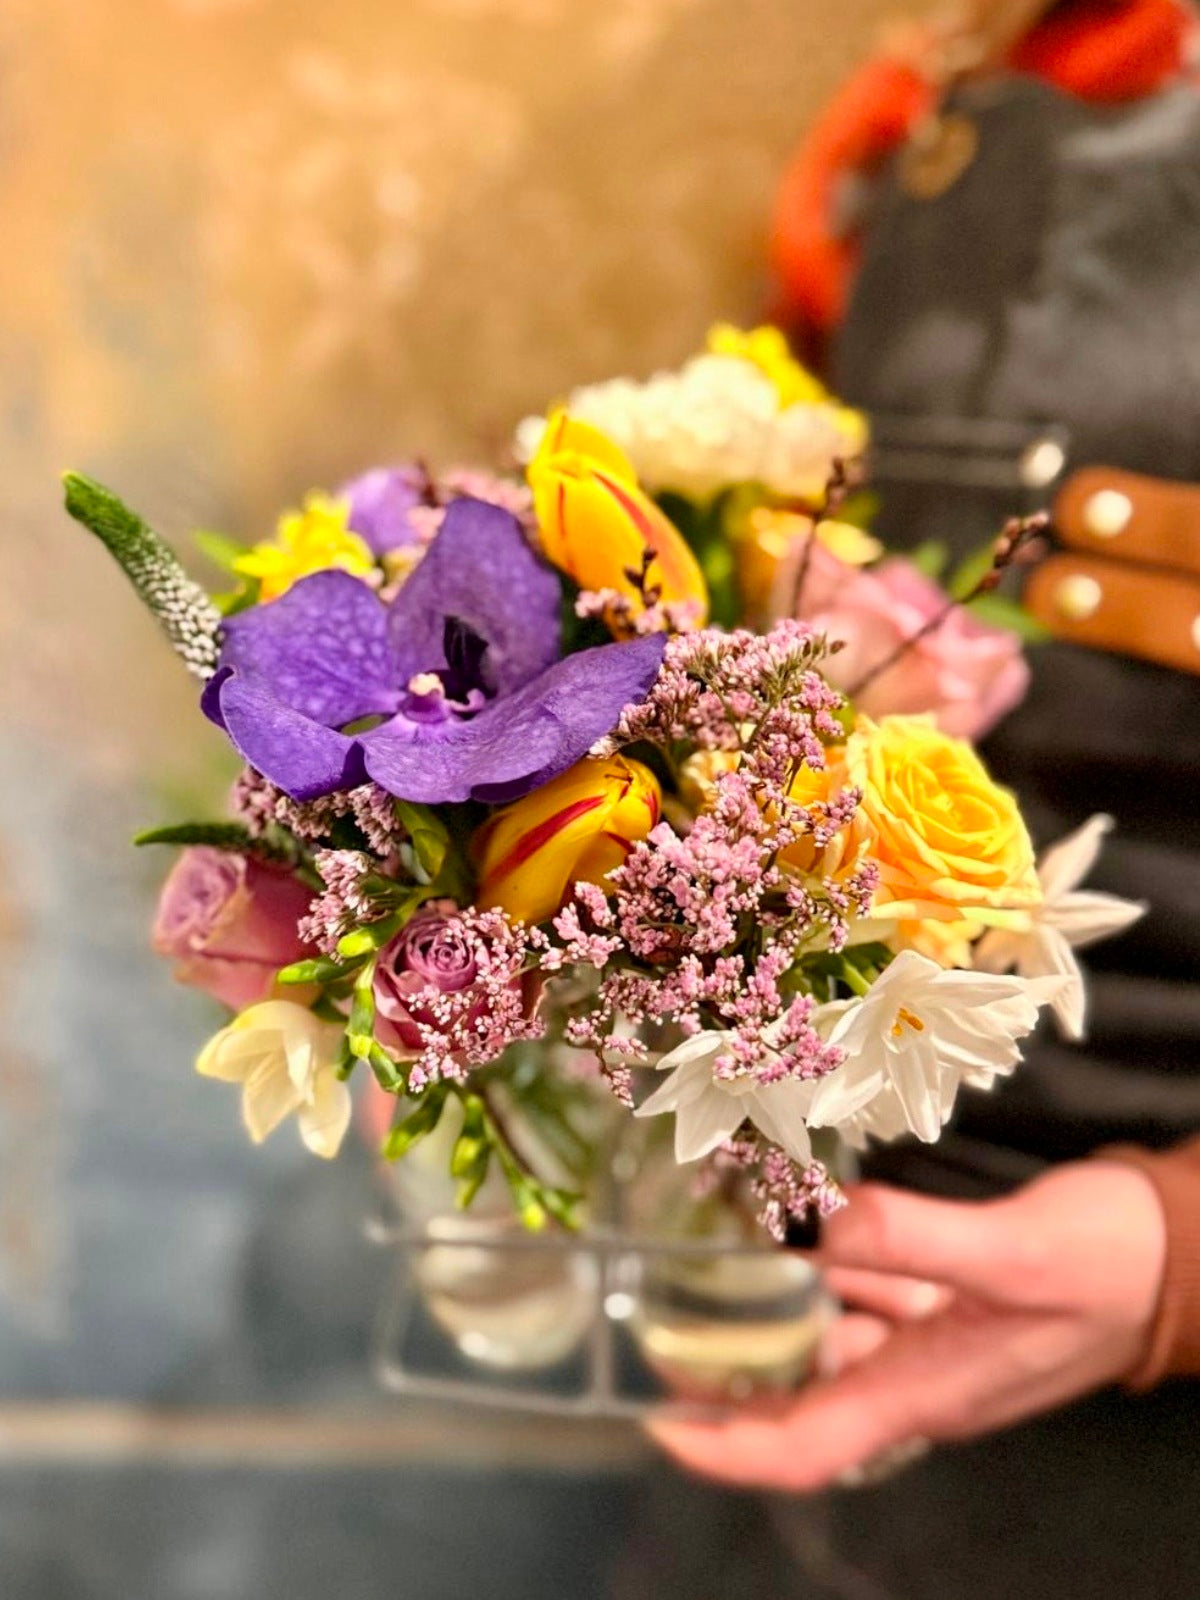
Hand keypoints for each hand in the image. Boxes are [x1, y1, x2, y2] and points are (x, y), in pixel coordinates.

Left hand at [648, 1162, 1165, 1491]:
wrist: (1175, 1252)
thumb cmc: (1106, 1264)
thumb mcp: (1013, 1253)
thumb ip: (917, 1241)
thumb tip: (822, 1227)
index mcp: (925, 1391)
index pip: (803, 1446)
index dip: (724, 1447)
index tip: (656, 1418)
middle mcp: (914, 1375)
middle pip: (797, 1390)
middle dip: (726, 1359)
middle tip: (654, 1304)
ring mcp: (928, 1337)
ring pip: (825, 1330)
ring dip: (771, 1299)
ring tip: (703, 1246)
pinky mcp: (941, 1297)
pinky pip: (865, 1288)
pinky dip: (825, 1262)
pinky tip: (793, 1216)